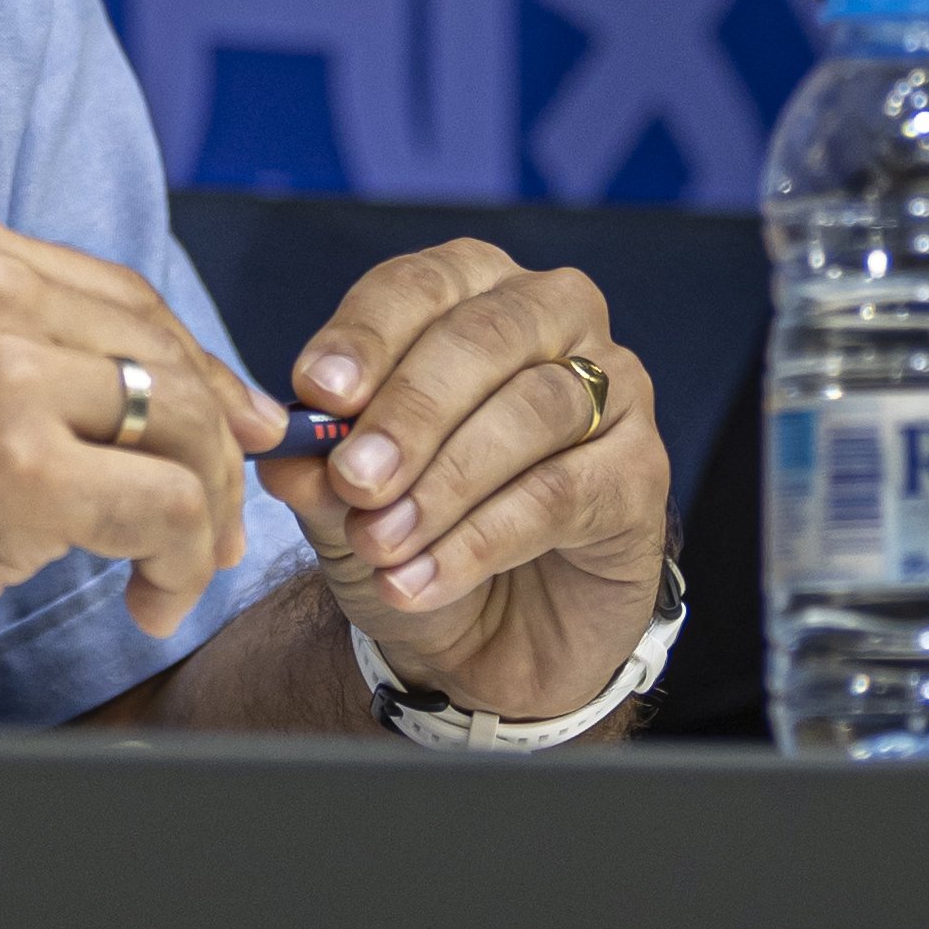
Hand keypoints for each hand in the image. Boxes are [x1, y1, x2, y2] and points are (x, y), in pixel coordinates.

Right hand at [0, 206, 266, 699]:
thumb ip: (13, 349)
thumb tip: (162, 391)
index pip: (127, 298)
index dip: (197, 371)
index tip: (234, 432)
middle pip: (168, 358)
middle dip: (214, 452)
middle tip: (222, 527)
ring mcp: (5, 375)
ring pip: (184, 430)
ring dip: (204, 516)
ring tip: (179, 575)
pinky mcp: (20, 470)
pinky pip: (162, 509)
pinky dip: (179, 564)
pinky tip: (147, 602)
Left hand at [269, 240, 668, 723]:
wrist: (488, 643)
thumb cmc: (419, 533)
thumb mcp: (345, 505)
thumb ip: (318, 470)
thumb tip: (286, 454)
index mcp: (472, 295)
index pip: (420, 285)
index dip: (367, 334)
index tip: (317, 391)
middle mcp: (552, 320)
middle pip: (485, 334)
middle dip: (412, 409)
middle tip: (355, 478)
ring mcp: (612, 390)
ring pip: (533, 408)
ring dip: (445, 482)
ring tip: (382, 543)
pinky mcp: (641, 472)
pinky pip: (563, 493)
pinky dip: (482, 539)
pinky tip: (421, 580)